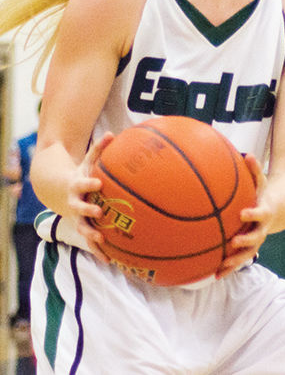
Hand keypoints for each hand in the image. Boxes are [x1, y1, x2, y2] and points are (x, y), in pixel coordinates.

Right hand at [73, 132, 114, 262]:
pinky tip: (110, 261)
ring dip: (90, 235)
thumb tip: (112, 134)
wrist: (60, 192)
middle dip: (87, 211)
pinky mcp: (82, 228)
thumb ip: (99, 149)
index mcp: (78, 187)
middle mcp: (75, 204)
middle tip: (98, 213)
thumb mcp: (87, 162)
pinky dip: (98, 252)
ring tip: (101, 241)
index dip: (89, 184)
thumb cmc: (81, 175)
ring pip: (82, 228)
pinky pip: (90, 243)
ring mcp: (77, 218)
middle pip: (79, 209)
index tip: (97, 183)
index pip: (83, 184)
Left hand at [216, 154, 265, 278]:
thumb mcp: (262, 181)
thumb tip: (248, 155)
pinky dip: (228, 269)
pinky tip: (213, 276)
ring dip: (235, 262)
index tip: (242, 213)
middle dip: (245, 241)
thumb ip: (255, 170)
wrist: (278, 210)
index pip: (260, 213)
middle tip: (233, 242)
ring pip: (247, 254)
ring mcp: (256, 241)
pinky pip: (238, 260)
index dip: (253, 214)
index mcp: (264, 212)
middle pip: (256, 238)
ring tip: (221, 267)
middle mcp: (262, 229)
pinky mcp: (248, 248)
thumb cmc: (263, 193)